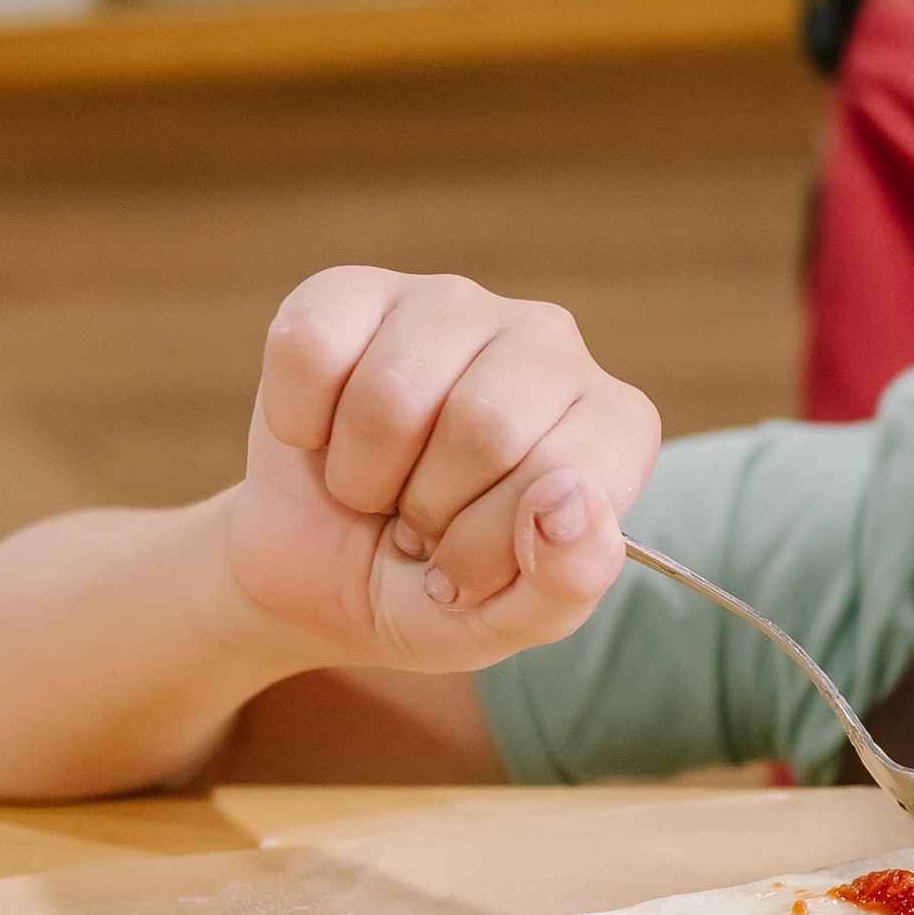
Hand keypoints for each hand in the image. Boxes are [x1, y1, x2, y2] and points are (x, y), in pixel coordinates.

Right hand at [225, 268, 658, 673]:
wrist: (316, 572)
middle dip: (428, 507)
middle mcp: (551, 344)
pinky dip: (300, 423)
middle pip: (485, 425)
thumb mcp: (505, 623)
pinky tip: (324, 436)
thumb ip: (565, 580)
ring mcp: (455, 305)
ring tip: (378, 484)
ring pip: (393, 391)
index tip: (466, 569)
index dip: (489, 549)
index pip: (567, 476)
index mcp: (613, 427)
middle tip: (418, 523)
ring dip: (363, 474)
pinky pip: (312, 350)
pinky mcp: (355, 291)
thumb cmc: (435, 590)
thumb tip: (570, 500)